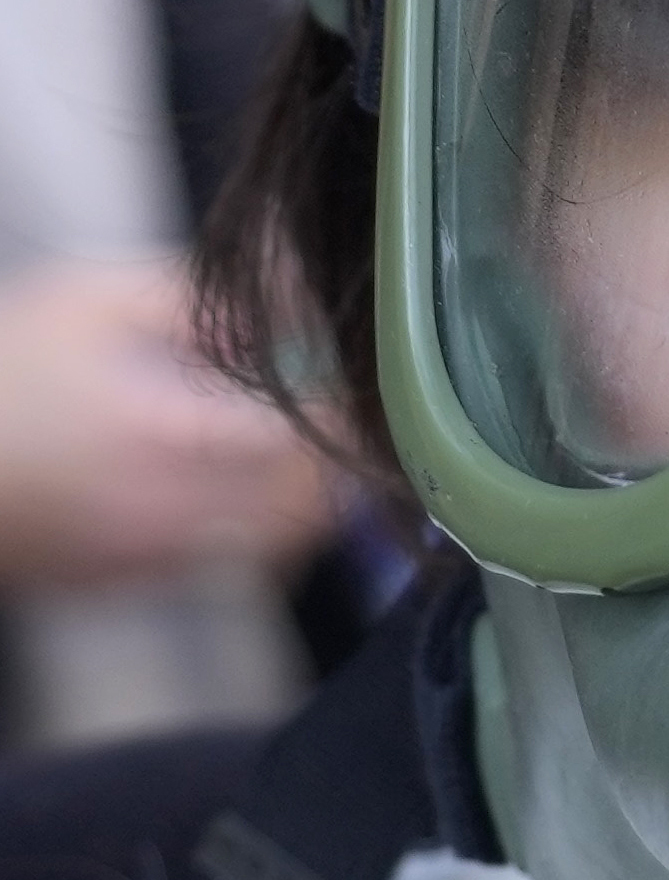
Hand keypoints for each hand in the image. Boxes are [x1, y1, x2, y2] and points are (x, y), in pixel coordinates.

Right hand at [0, 253, 333, 590]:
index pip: (308, 437)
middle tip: (353, 418)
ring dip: (309, 502)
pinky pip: (222, 568)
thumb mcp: (88, 302)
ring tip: (308, 452)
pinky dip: (256, 534)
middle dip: (342, 460)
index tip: (369, 383)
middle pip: (312, 505)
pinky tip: (243, 489)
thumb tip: (287, 294)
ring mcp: (143, 559)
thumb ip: (197, 300)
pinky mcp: (119, 585)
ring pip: (277, 547)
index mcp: (164, 433)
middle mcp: (166, 510)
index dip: (354, 411)